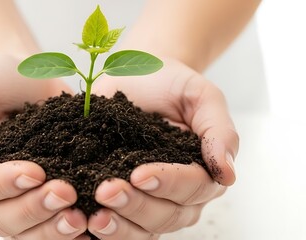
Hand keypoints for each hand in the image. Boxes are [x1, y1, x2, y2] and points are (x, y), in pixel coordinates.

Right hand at [0, 54, 87, 238]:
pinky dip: (63, 231)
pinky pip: (45, 228)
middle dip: (33, 208)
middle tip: (66, 193)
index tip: (35, 172)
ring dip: (51, 228)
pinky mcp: (35, 206)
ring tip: (79, 218)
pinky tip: (86, 227)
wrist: (26, 80)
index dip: (3, 184)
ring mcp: (6, 205)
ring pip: (23, 231)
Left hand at [88, 57, 237, 238]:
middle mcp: (179, 195)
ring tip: (95, 215)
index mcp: (203, 171)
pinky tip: (85, 223)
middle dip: (136, 206)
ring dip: (119, 226)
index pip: (193, 188)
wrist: (136, 79)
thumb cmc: (170, 84)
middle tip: (107, 190)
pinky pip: (118, 228)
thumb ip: (219, 131)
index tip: (139, 174)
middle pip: (166, 216)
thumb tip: (228, 174)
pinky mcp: (122, 203)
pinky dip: (103, 230)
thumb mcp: (199, 96)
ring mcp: (150, 202)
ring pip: (142, 229)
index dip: (167, 184)